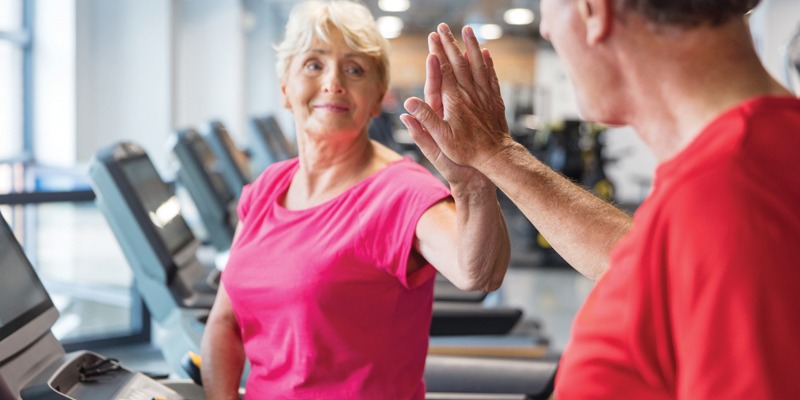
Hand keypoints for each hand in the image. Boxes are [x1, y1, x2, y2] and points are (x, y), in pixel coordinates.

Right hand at [402, 23, 511, 169]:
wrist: (496, 156)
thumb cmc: (466, 150)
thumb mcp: (441, 139)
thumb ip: (425, 119)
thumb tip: (408, 104)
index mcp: (454, 100)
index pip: (444, 70)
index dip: (438, 52)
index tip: (432, 37)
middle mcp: (469, 93)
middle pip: (459, 62)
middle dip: (450, 43)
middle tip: (443, 27)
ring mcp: (484, 95)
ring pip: (478, 64)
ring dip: (472, 46)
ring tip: (467, 30)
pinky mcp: (494, 100)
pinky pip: (491, 76)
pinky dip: (488, 63)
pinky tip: (486, 52)